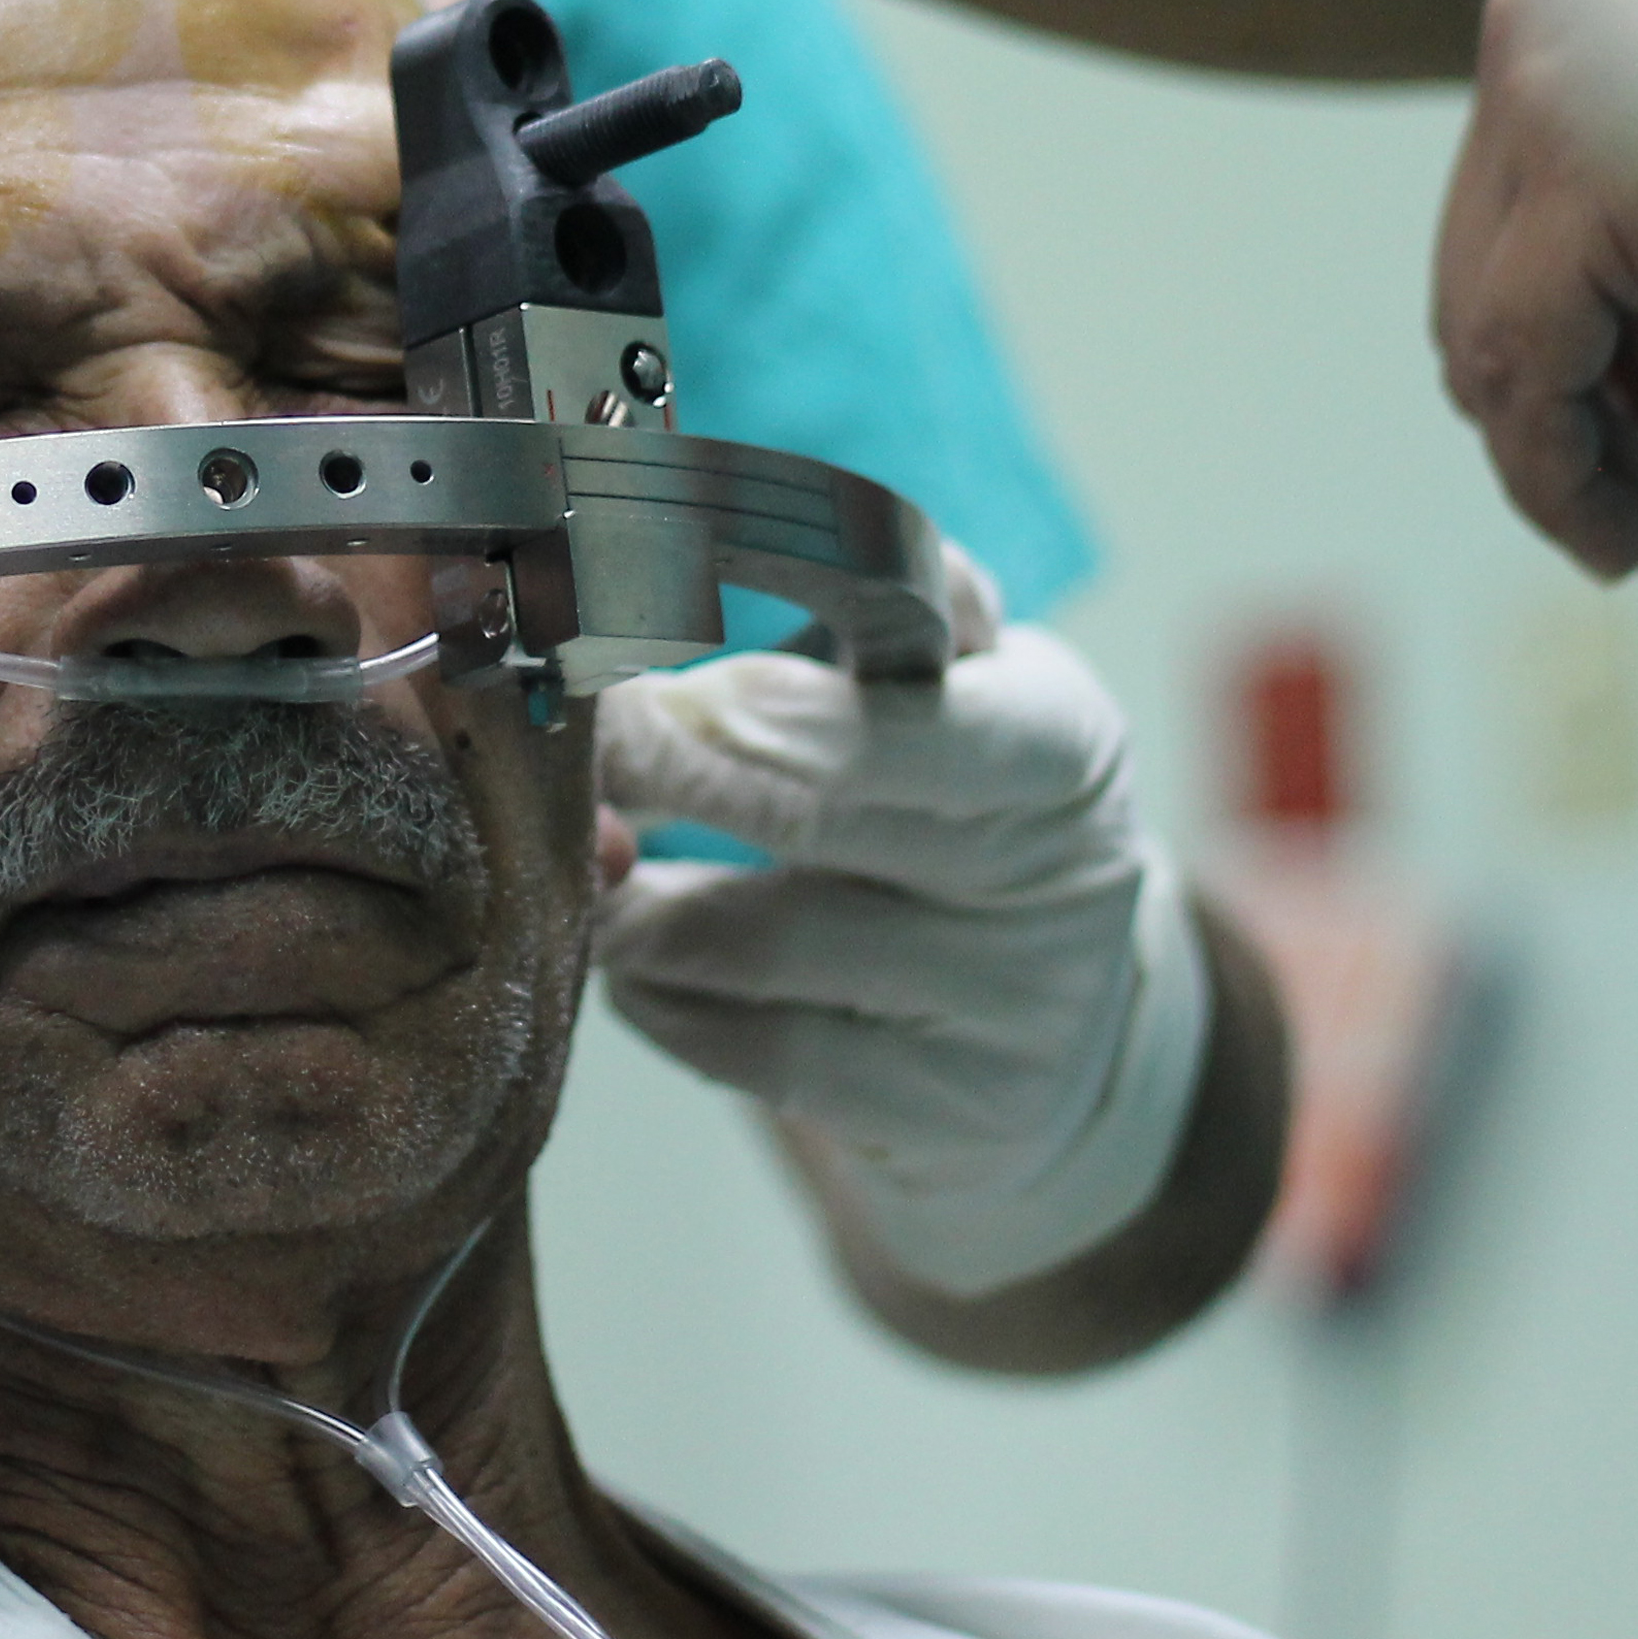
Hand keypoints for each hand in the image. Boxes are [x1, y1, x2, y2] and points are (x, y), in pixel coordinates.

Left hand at [590, 554, 1214, 1297]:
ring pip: (746, 943)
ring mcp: (1005, 1012)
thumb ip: (889, 610)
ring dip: (632, 894)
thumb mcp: (969, 696)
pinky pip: (741, 1049)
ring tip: (595, 850)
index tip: (637, 662)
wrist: (1064, 1032)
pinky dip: (660, 994)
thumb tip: (761, 519)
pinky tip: (644, 956)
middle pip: (808, 809)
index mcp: (1060, 740)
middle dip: (660, 765)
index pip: (904, 707)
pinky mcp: (943, 1119)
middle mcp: (1054, 877)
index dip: (759, 693)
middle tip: (573, 739)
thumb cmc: (965, 811)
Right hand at [1428, 0, 1637, 594]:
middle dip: (1580, 468)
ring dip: (1582, 397)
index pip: (1512, 365)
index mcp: (1576, 130)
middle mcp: (1525, 85)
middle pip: (1482, 339)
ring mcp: (1533, 54)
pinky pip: (1532, 218)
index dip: (1565, 489)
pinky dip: (1590, 313)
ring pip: (1496, 285)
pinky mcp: (1563, 40)